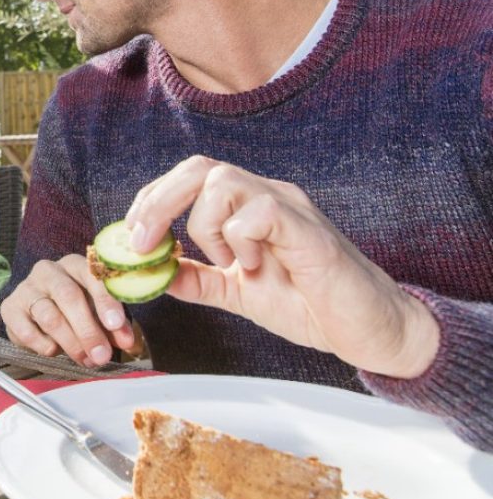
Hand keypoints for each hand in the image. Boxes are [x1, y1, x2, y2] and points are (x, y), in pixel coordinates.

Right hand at [0, 254, 139, 367]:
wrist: (34, 313)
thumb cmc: (74, 310)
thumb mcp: (97, 313)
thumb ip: (113, 326)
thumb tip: (128, 343)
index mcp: (75, 265)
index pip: (91, 276)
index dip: (105, 301)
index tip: (116, 325)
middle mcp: (49, 271)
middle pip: (68, 296)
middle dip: (87, 329)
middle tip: (101, 355)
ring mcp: (26, 288)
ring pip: (49, 316)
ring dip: (70, 343)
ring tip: (85, 360)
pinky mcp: (10, 308)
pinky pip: (26, 331)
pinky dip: (43, 345)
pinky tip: (54, 351)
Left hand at [125, 155, 439, 378]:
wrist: (368, 330)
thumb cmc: (310, 304)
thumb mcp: (238, 292)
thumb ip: (200, 279)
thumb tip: (156, 272)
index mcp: (248, 206)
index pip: (190, 177)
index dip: (153, 199)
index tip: (132, 234)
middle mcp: (267, 195)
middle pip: (199, 167)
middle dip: (159, 201)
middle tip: (144, 241)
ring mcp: (289, 208)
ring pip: (223, 182)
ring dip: (205, 226)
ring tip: (225, 263)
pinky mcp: (308, 231)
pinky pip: (260, 212)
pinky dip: (241, 240)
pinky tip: (255, 268)